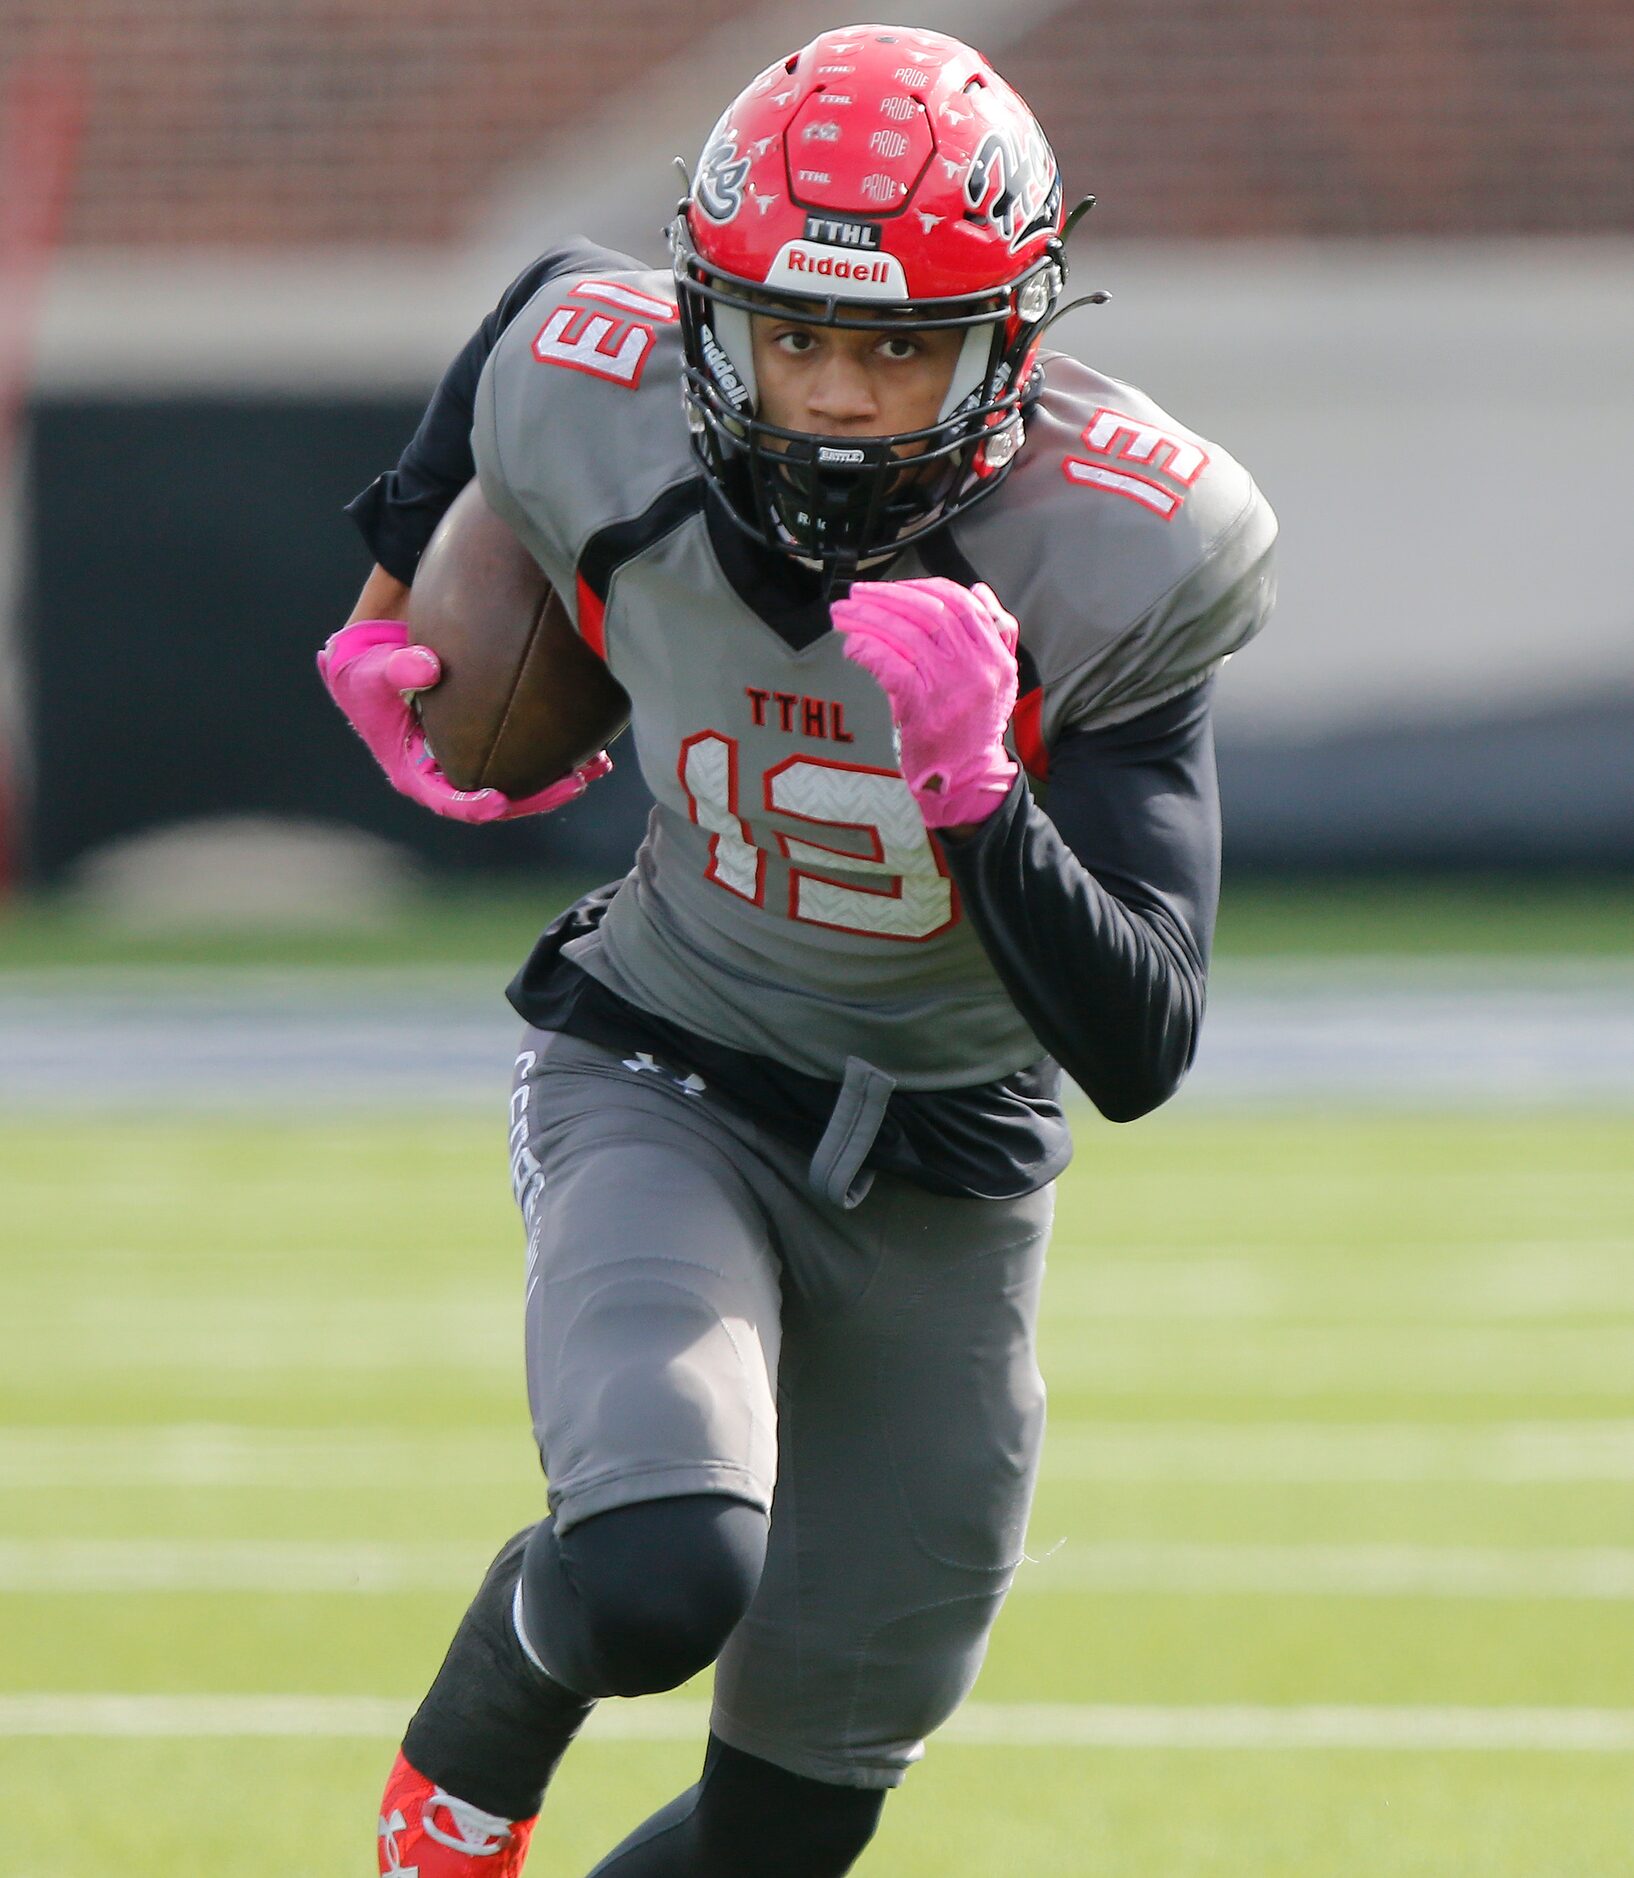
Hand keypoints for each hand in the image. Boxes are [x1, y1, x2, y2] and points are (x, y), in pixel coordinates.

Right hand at [316, 619, 610, 822]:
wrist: (376, 659)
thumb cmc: (367, 670)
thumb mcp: (371, 670)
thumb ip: (397, 669)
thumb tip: (428, 668)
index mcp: (415, 775)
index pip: (448, 799)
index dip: (475, 805)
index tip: (500, 800)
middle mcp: (447, 777)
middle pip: (498, 801)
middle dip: (539, 796)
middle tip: (574, 782)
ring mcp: (470, 764)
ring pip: (521, 784)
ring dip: (559, 779)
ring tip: (597, 766)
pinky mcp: (487, 745)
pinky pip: (527, 758)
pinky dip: (557, 755)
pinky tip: (593, 747)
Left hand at [830, 576, 1019, 829]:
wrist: (967, 780)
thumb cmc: (973, 727)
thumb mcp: (1000, 679)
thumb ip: (997, 634)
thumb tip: (979, 589)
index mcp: (996, 656)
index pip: (958, 603)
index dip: (920, 588)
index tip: (891, 588)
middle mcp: (978, 668)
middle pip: (928, 612)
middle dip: (885, 597)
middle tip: (855, 594)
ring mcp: (950, 688)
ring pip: (904, 635)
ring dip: (867, 619)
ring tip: (842, 615)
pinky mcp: (923, 709)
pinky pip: (889, 664)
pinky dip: (866, 649)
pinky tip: (851, 647)